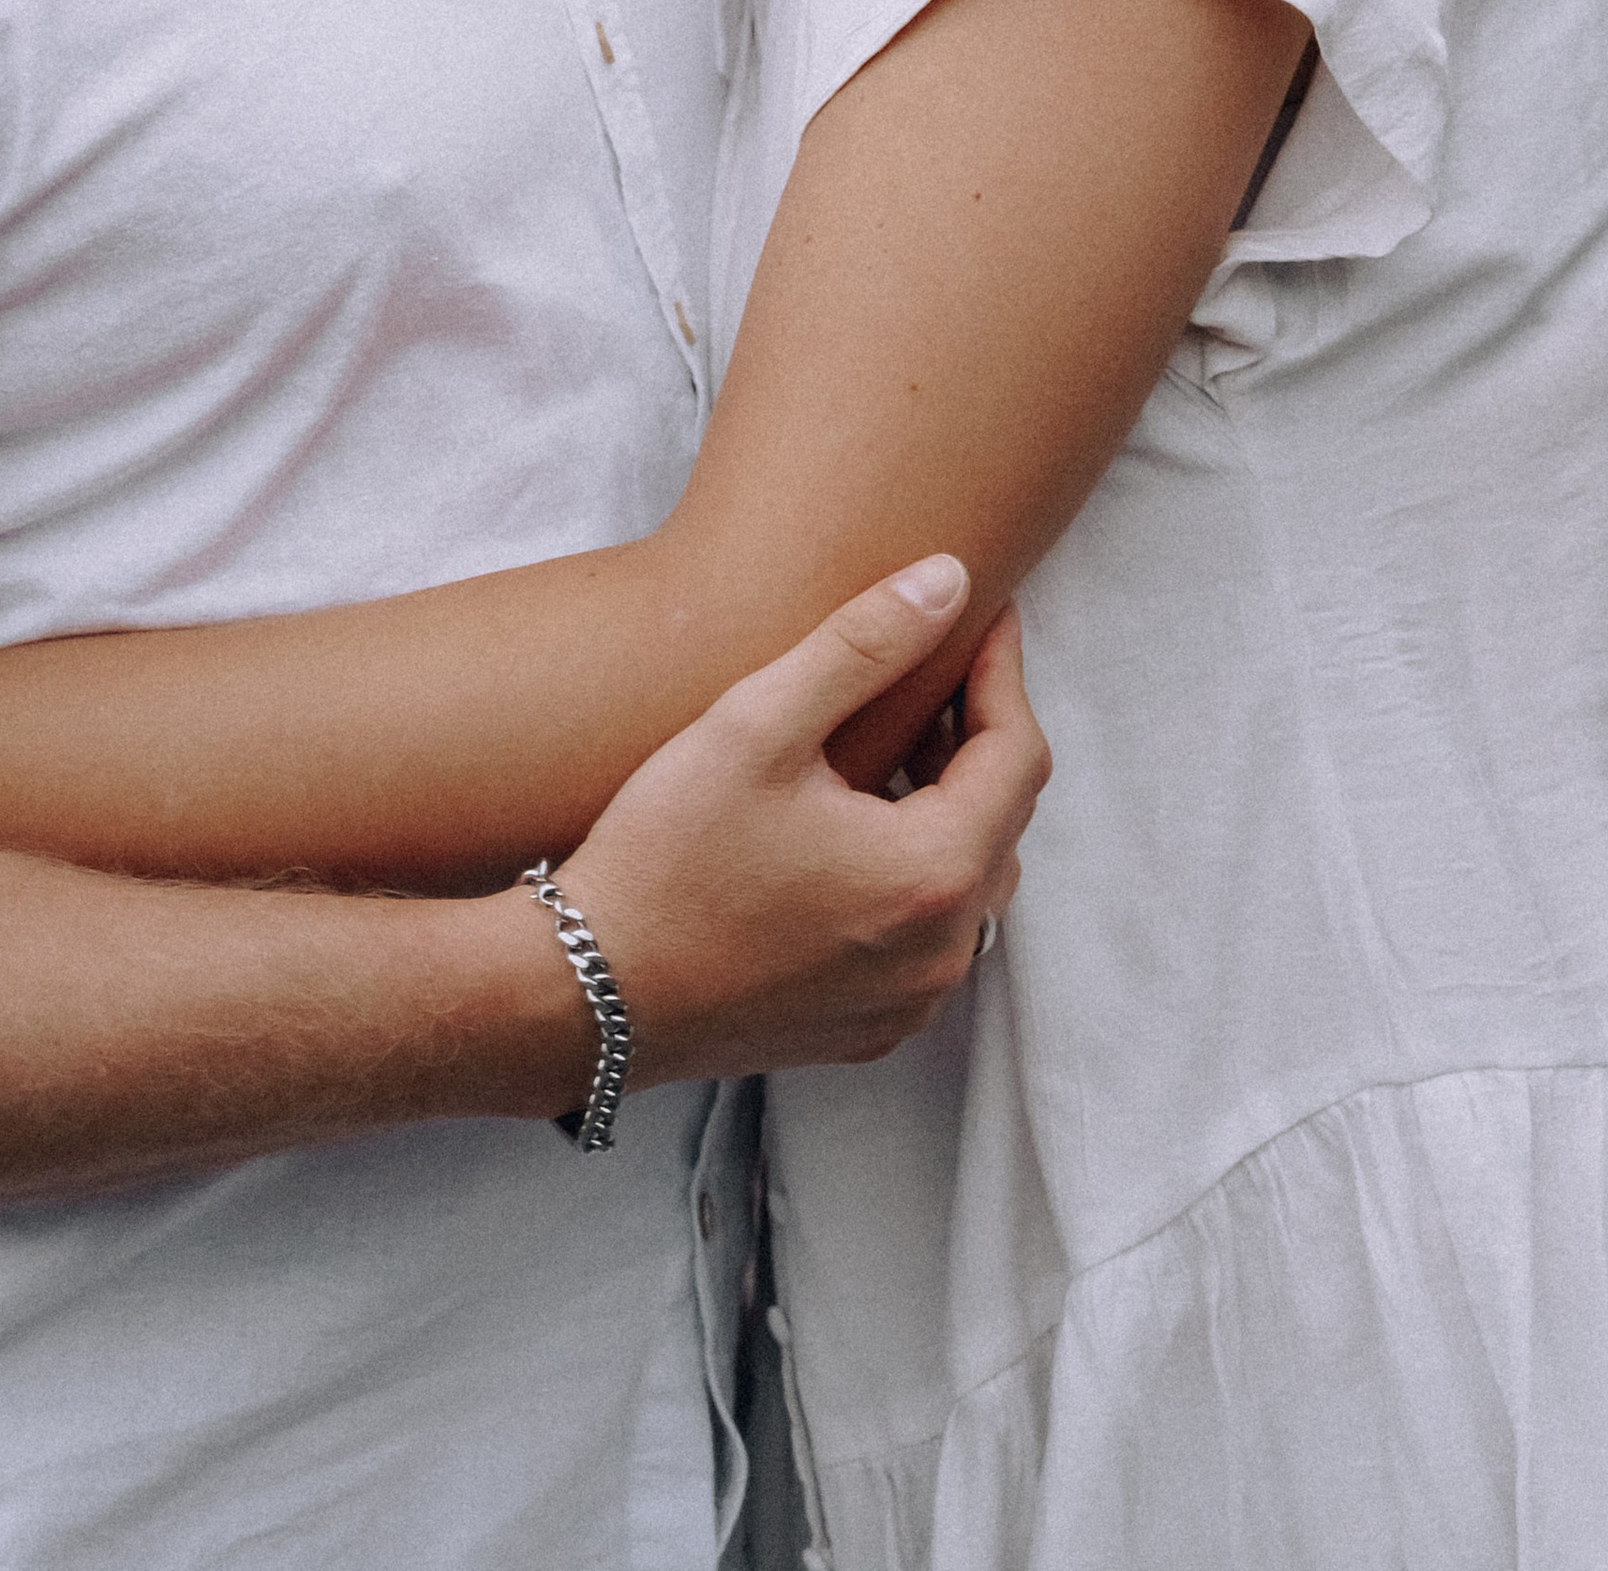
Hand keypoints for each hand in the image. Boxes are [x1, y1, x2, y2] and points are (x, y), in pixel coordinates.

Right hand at [538, 562, 1043, 1088]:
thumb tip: (950, 580)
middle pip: (1004, 820)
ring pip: (971, 882)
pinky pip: (930, 937)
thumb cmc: (665, 857)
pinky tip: (854, 829)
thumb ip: (864, 644)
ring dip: (950, 807)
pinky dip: (917, 872)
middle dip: (979, 736)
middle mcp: (941, 954)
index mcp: (932, 875)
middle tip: (932, 667)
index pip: (1018, 755)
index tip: (984, 613)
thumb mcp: (758, 724)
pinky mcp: (868, 1028)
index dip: (1003, 672)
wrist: (588, 995)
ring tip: (893, 740)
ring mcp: (907, 1002)